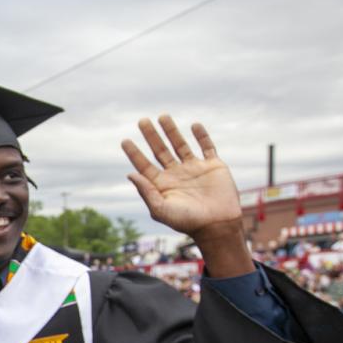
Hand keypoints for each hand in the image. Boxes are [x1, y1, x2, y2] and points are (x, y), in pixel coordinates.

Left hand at [123, 116, 251, 277]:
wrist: (218, 226)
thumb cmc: (187, 222)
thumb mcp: (161, 209)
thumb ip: (146, 192)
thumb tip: (130, 174)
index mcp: (163, 185)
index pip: (145, 165)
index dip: (135, 153)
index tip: (125, 140)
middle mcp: (177, 174)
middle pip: (160, 151)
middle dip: (151, 136)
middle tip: (142, 121)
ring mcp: (195, 169)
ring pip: (181, 145)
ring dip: (172, 131)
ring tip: (163, 116)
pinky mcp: (214, 166)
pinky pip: (207, 147)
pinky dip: (202, 136)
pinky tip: (194, 125)